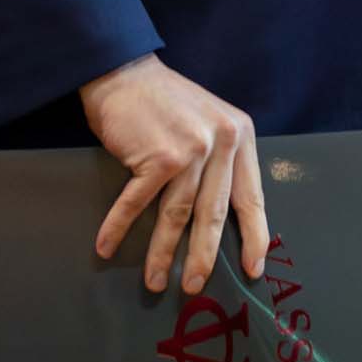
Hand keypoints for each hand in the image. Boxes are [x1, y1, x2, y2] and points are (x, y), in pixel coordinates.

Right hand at [79, 54, 268, 294]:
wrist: (127, 73)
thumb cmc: (167, 104)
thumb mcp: (210, 124)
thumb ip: (220, 162)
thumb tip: (219, 220)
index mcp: (241, 137)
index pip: (252, 196)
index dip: (254, 236)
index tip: (254, 269)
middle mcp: (222, 143)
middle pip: (214, 214)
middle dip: (203, 257)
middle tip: (194, 287)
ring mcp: (190, 150)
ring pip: (177, 215)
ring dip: (162, 253)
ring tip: (154, 281)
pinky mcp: (157, 156)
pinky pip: (136, 203)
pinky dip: (119, 228)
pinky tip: (106, 247)